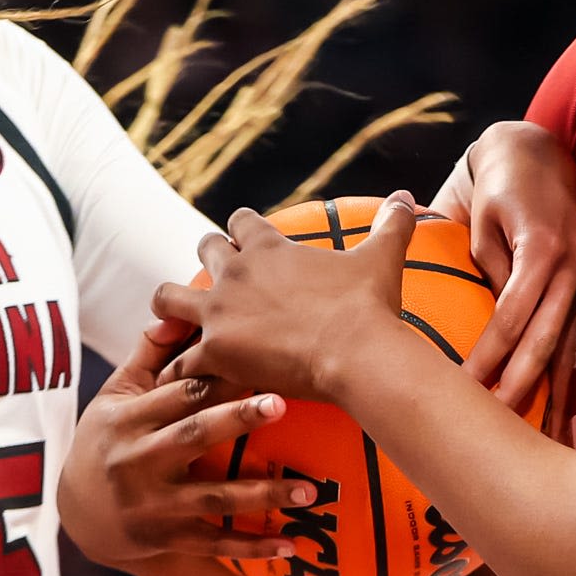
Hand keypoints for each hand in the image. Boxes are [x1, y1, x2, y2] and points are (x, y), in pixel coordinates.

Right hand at [58, 320, 312, 567]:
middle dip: (238, 420)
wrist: (78, 512)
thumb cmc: (106, 438)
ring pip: (213, 498)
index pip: (177, 394)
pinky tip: (289, 545)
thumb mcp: (114, 395)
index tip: (255, 360)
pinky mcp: (167, 537)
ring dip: (262, 494)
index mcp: (129, 419)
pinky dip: (251, 547)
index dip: (214, 376)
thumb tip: (175, 311)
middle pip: (194, 436)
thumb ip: (147, 355)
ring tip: (308, 491)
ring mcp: (154, 504)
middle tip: (283, 402)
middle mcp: (139, 461)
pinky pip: (214, 543)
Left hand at [155, 193, 420, 404]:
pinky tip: (181, 380)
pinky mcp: (214, 350)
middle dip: (208, 260)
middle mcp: (237, 273)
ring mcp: (220, 311)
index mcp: (270, 248)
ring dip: (170, 308)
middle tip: (220, 285)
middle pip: (203, 249)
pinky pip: (179, 359)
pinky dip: (178, 369)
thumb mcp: (382, 258)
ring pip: (167, 298)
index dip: (242, 230)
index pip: (241, 221)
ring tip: (175, 326)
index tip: (247, 241)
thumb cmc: (368, 307)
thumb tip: (408, 195)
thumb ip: (392, 224)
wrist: (357, 353)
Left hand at [447, 122, 575, 407]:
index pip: (513, 314)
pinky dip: (571, 373)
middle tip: (499, 427)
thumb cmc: (494, 189)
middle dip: (524, 386)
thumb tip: (493, 328)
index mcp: (543, 245)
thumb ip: (489, 273)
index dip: (491, 354)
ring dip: (559, 395)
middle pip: (549, 338)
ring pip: (573, 344)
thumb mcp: (479, 223)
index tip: (465, 387)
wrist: (535, 150)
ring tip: (549, 440)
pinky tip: (567, 411)